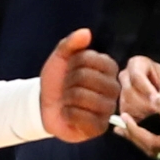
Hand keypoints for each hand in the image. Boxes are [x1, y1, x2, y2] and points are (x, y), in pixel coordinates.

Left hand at [39, 28, 119, 142]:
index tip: (70, 69)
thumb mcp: (60, 58)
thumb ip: (71, 43)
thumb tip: (86, 32)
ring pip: (82, 97)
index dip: (73, 63)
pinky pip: (81, 117)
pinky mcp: (100, 127)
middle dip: (68, 82)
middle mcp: (114, 87)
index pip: (90, 58)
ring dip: (67, 99)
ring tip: (68, 101)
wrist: (45, 105)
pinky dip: (68, 114)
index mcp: (109, 67)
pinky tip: (69, 114)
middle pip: (86, 77)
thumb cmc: (57, 79)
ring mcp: (108, 108)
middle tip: (68, 87)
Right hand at [119, 55, 159, 121]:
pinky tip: (151, 119)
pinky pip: (126, 116)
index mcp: (137, 63)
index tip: (158, 99)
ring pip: (127, 105)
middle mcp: (125, 76)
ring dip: (143, 113)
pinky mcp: (122, 106)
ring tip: (158, 114)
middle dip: (146, 104)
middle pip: (129, 92)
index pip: (137, 76)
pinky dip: (139, 120)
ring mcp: (121, 92)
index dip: (147, 90)